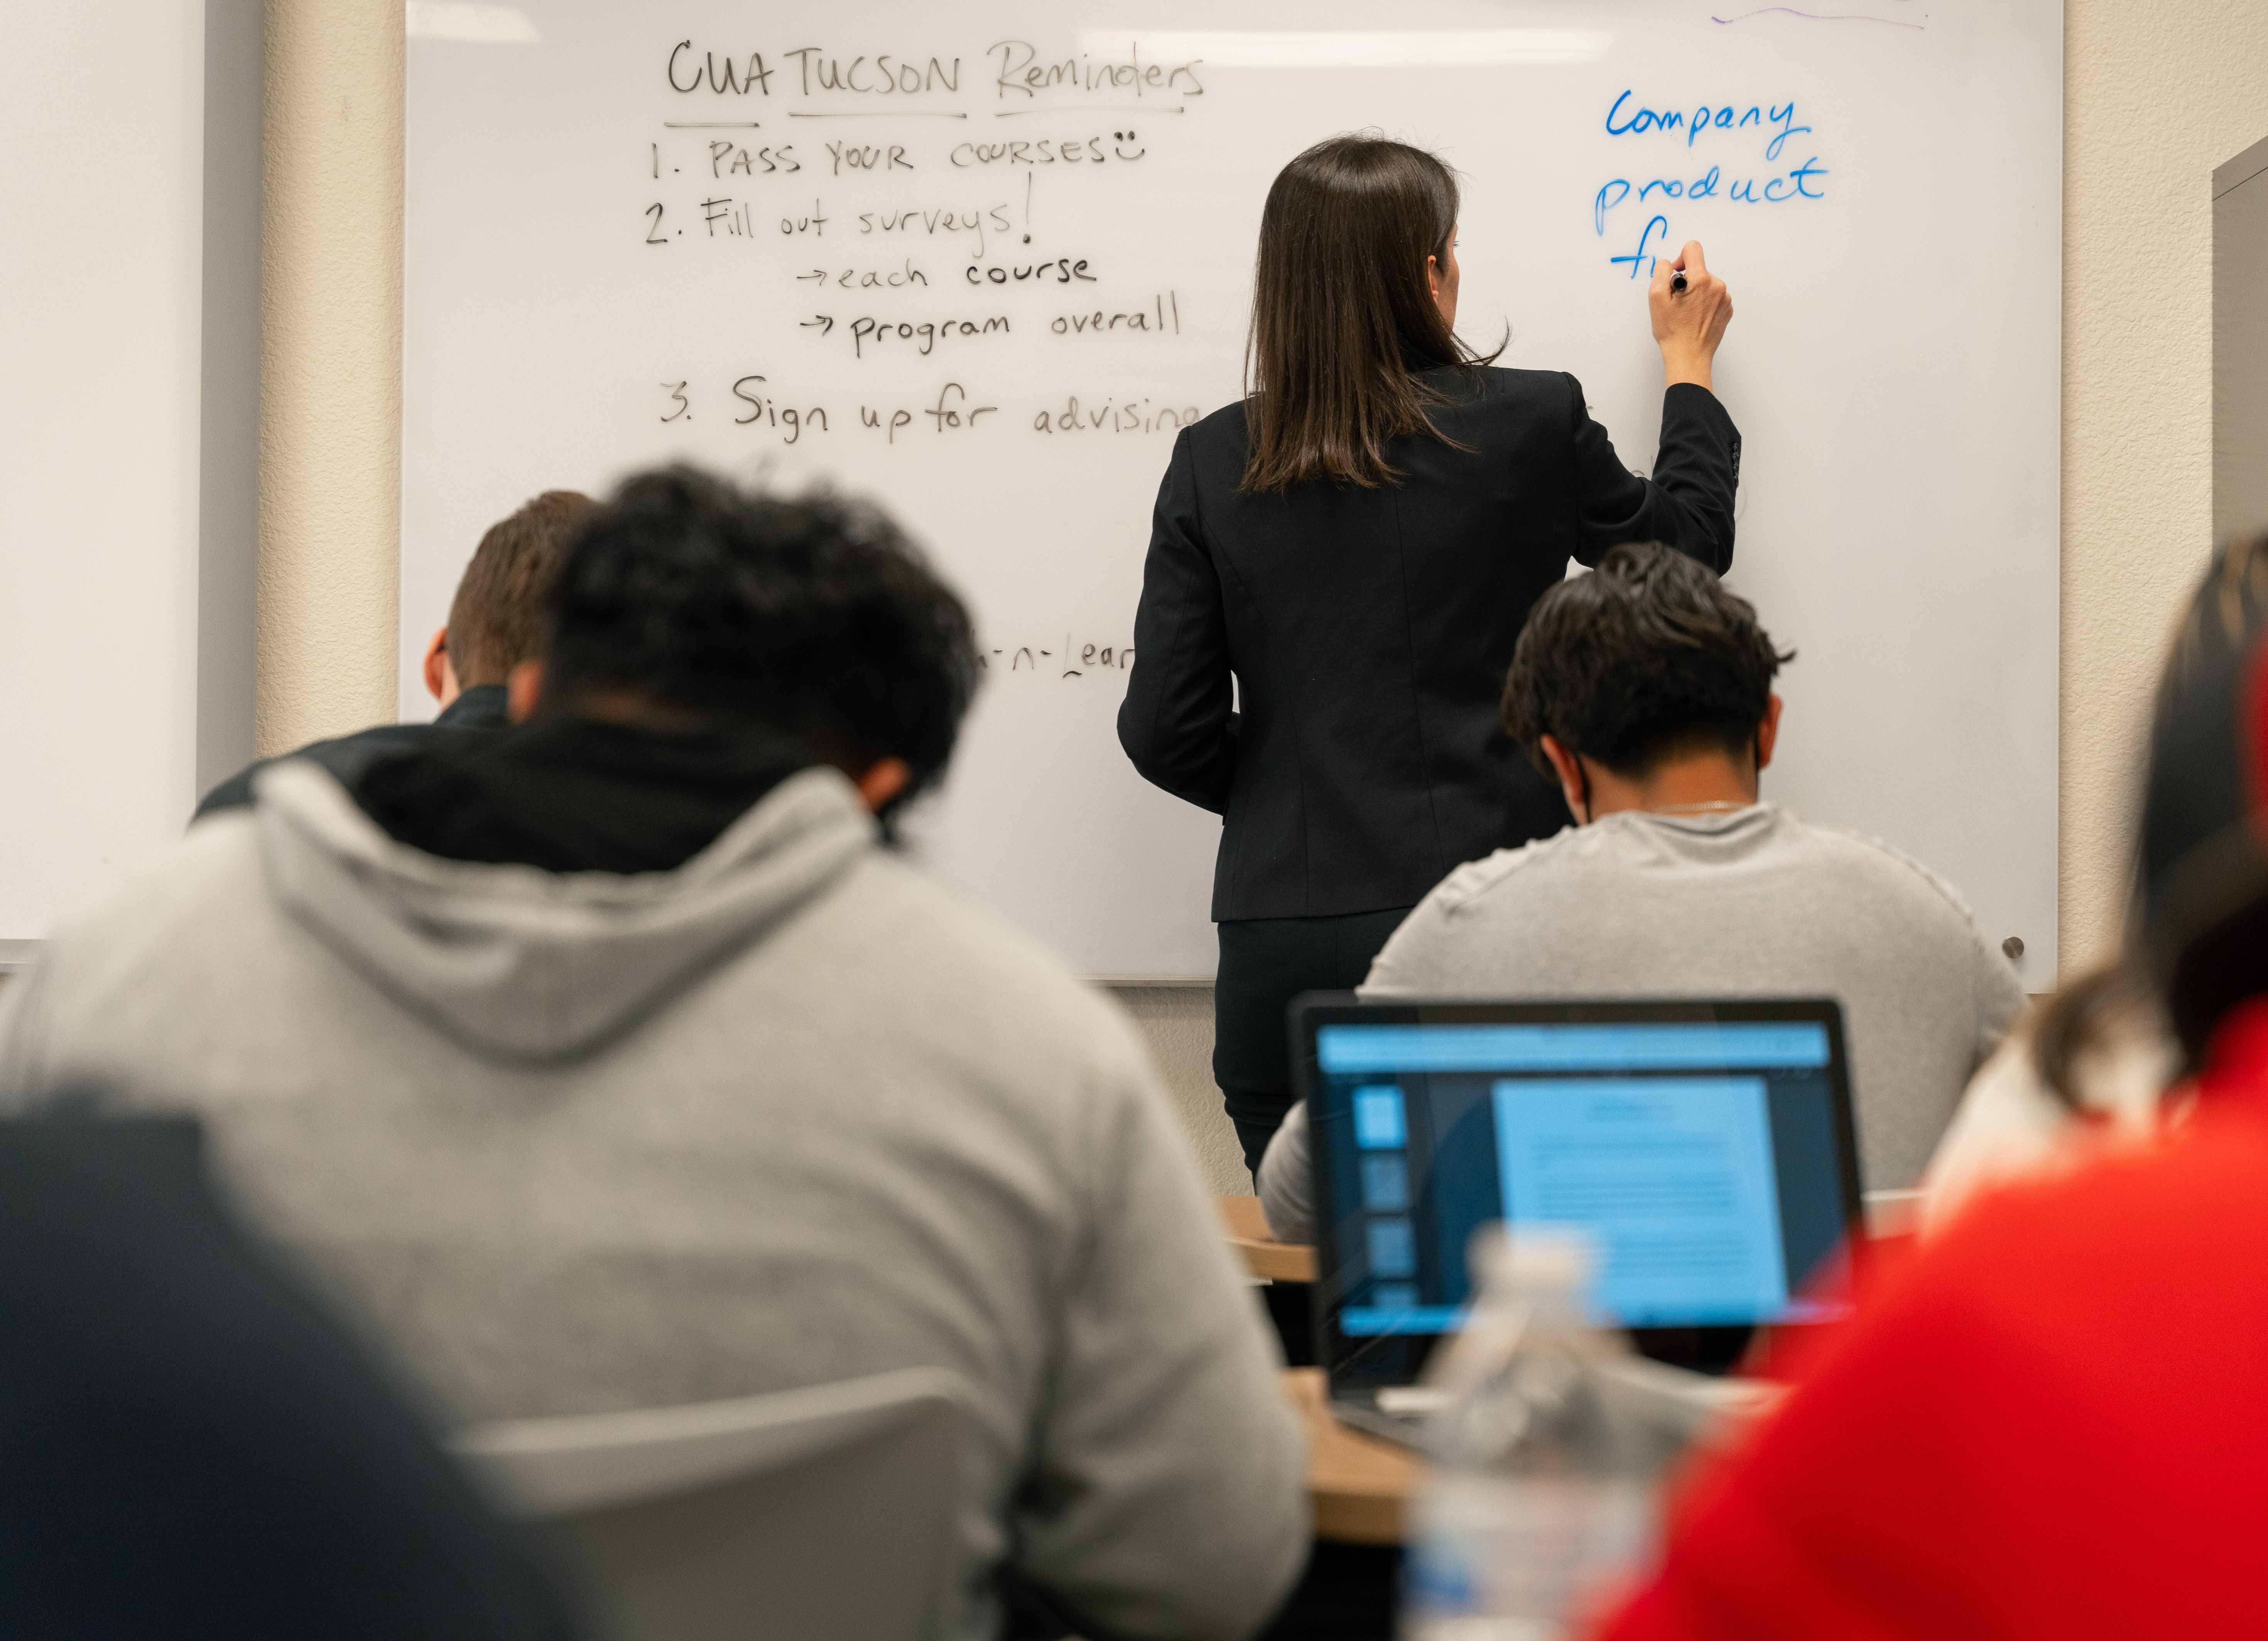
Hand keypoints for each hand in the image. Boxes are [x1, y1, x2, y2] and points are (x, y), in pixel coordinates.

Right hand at [1649, 241, 1731, 390]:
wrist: (1689, 358)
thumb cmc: (1672, 332)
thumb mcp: (1656, 298)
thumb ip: (1661, 272)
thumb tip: (1669, 263)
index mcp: (1700, 279)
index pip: (1692, 248)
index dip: (1680, 258)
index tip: (1675, 275)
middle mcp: (1717, 285)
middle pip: (1699, 269)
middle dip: (1686, 281)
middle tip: (1677, 302)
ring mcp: (1725, 298)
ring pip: (1707, 283)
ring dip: (1696, 293)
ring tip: (1687, 312)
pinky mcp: (1727, 309)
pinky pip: (1714, 296)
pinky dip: (1704, 303)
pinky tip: (1695, 318)